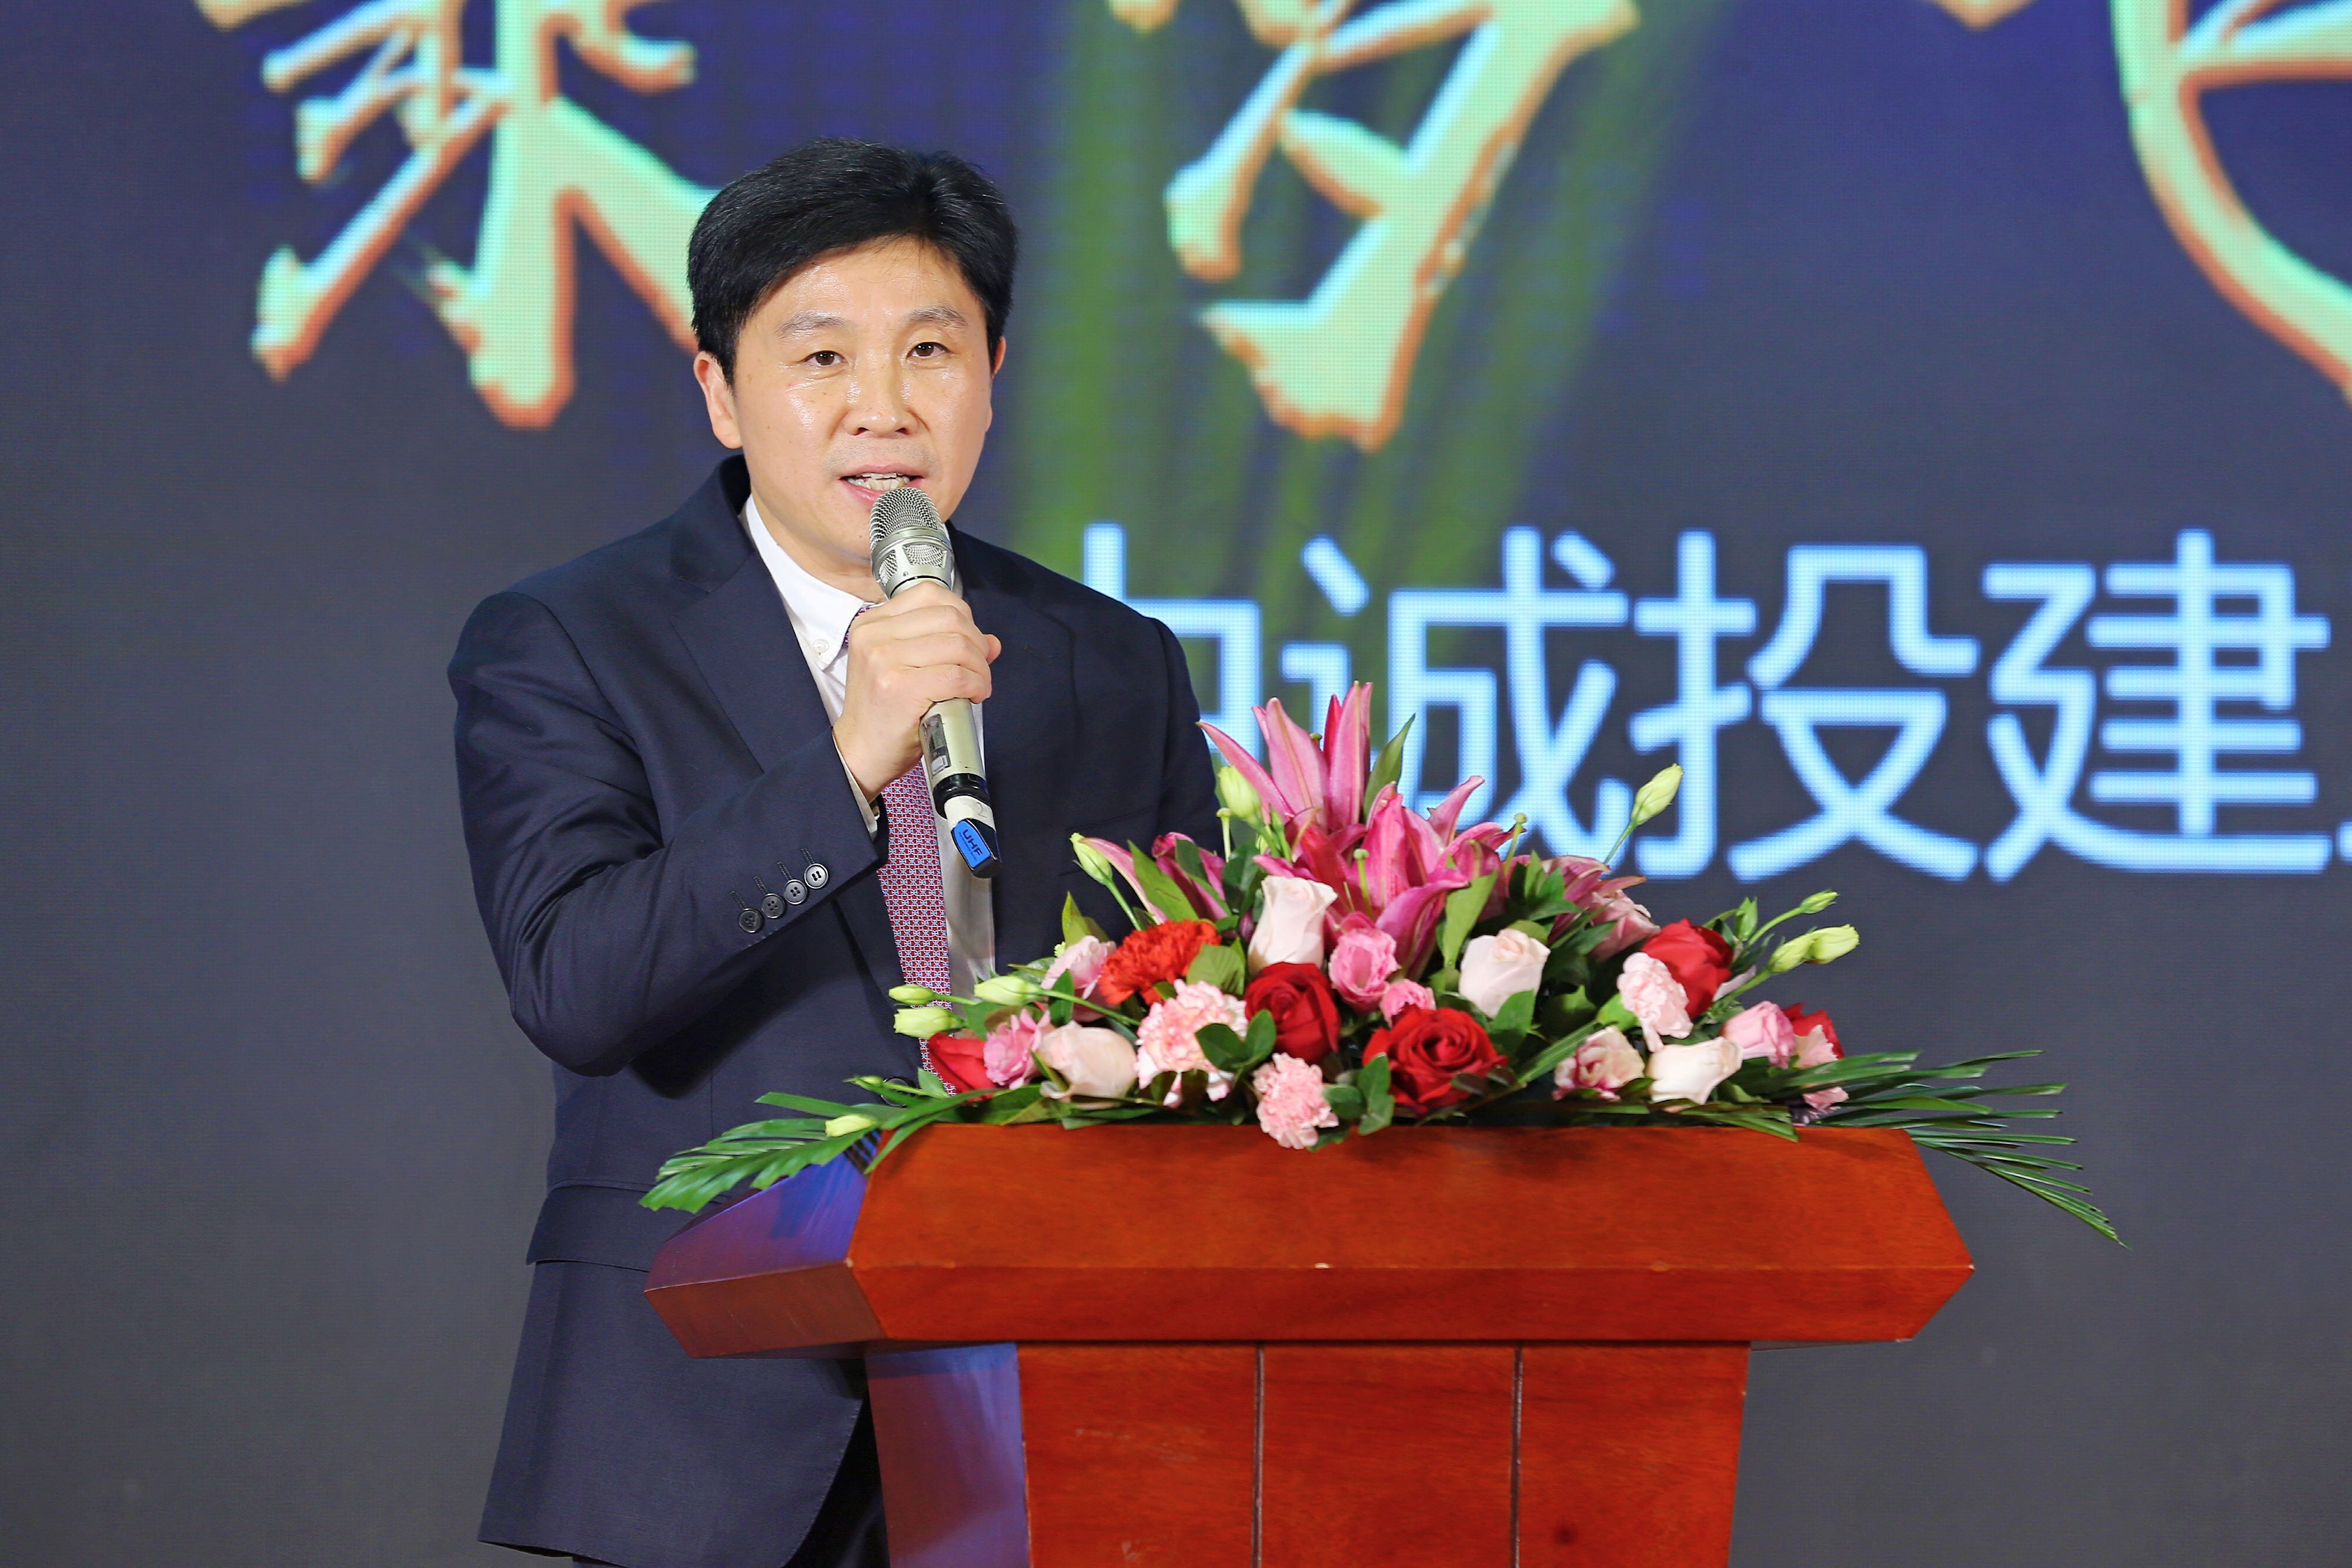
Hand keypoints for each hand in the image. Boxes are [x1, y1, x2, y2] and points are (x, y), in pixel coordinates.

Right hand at [833, 582, 999, 797]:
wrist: (860, 752)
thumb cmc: (884, 712)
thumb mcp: (906, 668)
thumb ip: (944, 646)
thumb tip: (991, 642)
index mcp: (873, 624)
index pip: (930, 595)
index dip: (962, 615)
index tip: (969, 641)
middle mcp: (874, 636)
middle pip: (950, 618)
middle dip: (976, 643)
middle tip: (979, 668)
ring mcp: (884, 659)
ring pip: (958, 645)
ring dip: (980, 668)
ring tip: (978, 685)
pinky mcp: (899, 686)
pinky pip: (956, 676)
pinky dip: (975, 685)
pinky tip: (973, 696)